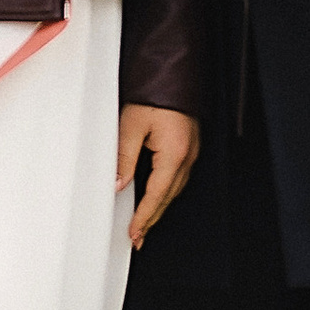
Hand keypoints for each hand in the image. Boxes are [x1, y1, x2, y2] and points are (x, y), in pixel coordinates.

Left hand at [117, 102, 199, 246]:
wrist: (173, 73)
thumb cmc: (154, 94)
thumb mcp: (131, 125)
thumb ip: (124, 157)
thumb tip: (118, 184)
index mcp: (174, 153)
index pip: (156, 195)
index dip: (144, 217)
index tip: (134, 232)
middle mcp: (186, 156)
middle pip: (168, 197)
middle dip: (152, 219)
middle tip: (137, 236)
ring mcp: (191, 152)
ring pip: (175, 189)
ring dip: (159, 207)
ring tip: (143, 221)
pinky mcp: (188, 146)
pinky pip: (178, 177)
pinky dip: (166, 191)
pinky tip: (155, 195)